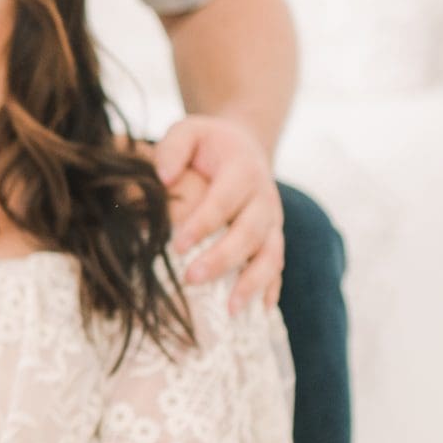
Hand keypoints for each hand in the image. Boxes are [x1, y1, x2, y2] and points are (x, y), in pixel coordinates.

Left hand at [152, 115, 283, 312]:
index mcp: (243, 169)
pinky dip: (271, 287)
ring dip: (252, 282)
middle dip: (223, 258)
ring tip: (230, 308)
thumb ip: (173, 147)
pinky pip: (277, 264)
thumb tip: (164, 178)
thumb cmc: (207, 144)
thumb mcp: (189, 131)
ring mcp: (272, 220)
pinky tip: (259, 310)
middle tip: (191, 279)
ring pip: (270, 253)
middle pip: (249, 232)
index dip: (203, 223)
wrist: (243, 146)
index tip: (176, 246)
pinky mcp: (274, 237)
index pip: (224, 200)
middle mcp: (264, 197)